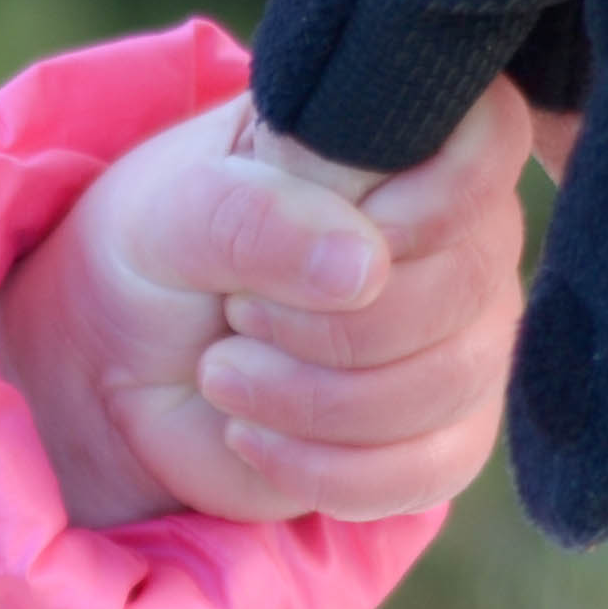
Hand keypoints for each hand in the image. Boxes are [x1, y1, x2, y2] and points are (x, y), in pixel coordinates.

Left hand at [0, 80, 533, 531]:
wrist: (117, 369)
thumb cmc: (155, 255)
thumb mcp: (170, 215)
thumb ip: (253, 217)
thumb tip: (366, 269)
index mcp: (405, 137)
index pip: (489, 143)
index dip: (414, 205)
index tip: (308, 233)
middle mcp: (459, 228)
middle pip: (465, 283)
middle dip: (328, 323)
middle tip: (233, 313)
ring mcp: (463, 331)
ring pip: (451, 381)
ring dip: (315, 399)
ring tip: (223, 373)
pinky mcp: (442, 427)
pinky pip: (436, 467)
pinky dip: (329, 471)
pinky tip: (253, 440)